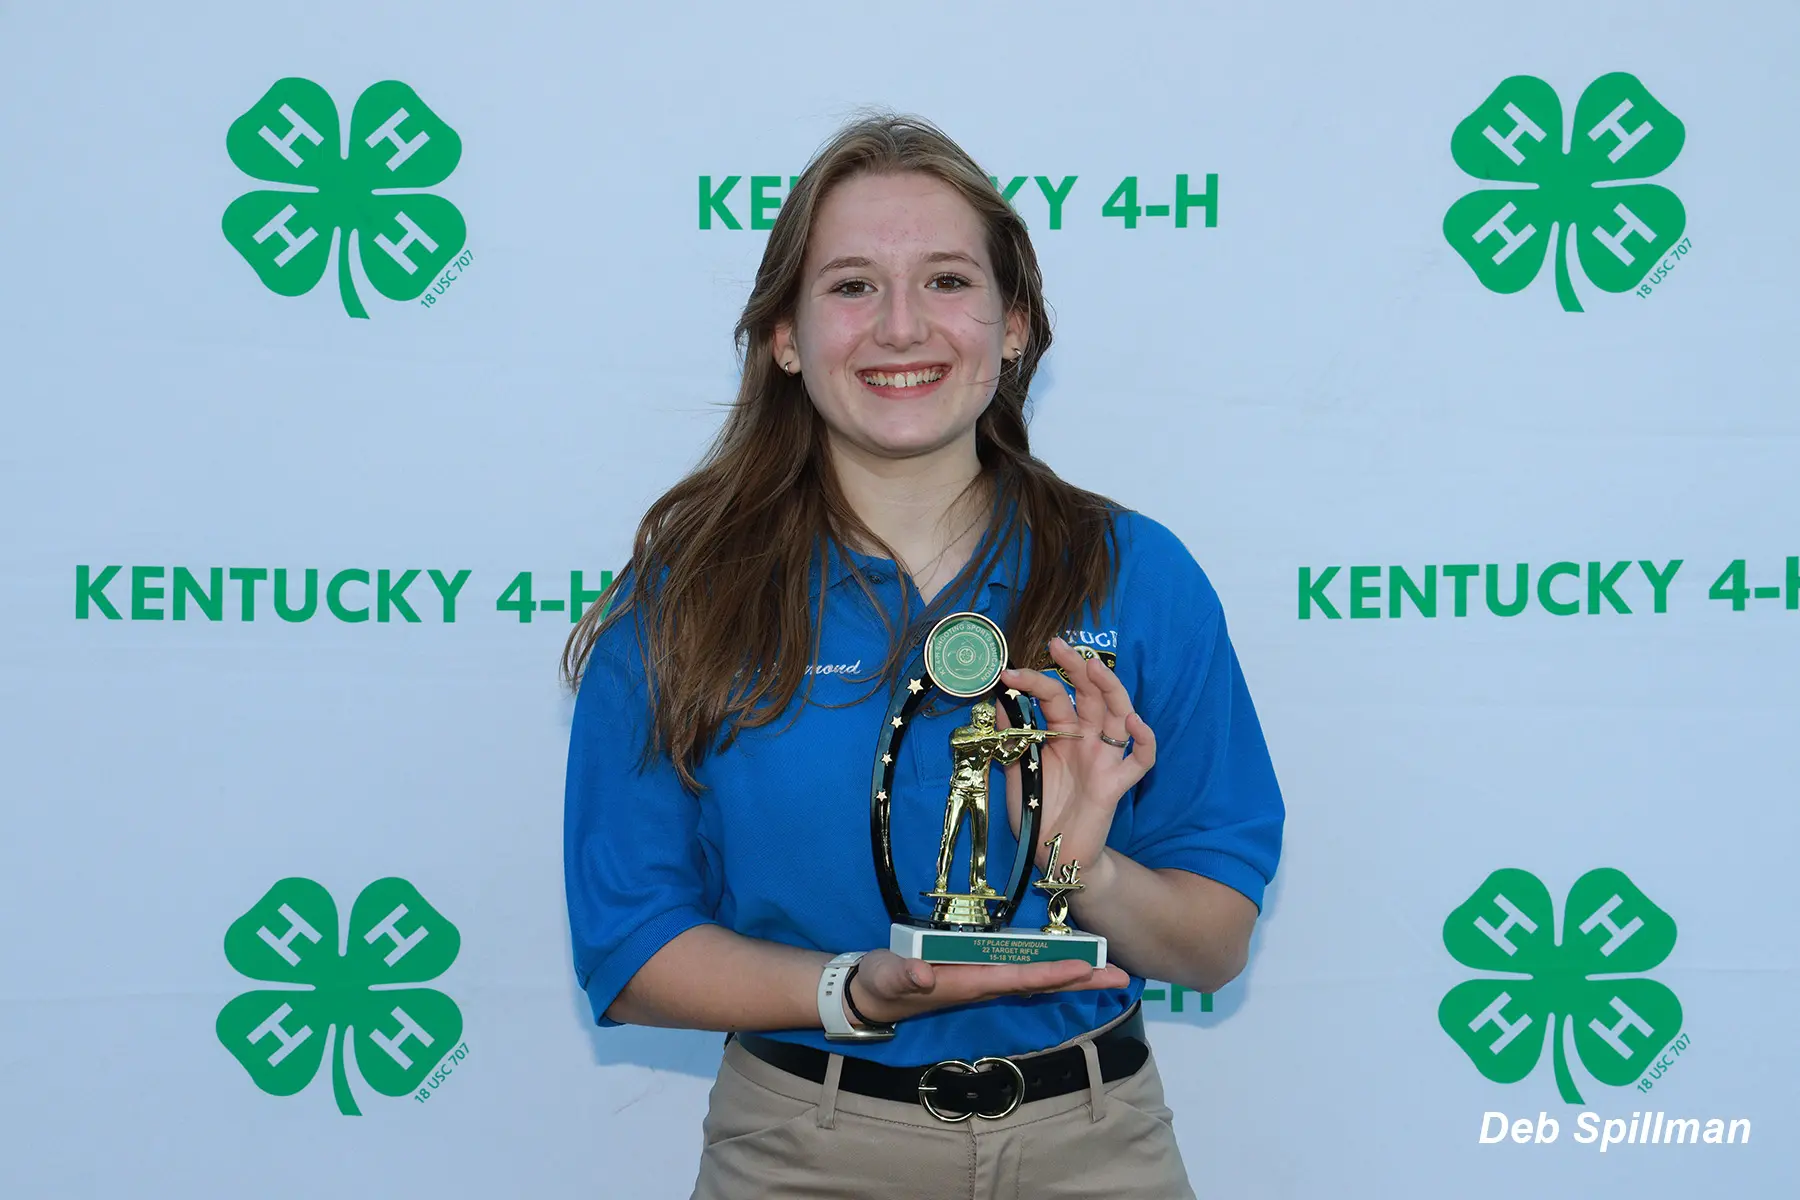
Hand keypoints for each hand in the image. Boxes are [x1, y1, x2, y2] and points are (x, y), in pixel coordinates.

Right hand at [846, 948, 1129, 1025]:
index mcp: (968, 983)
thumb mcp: (885, 976)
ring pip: (1037, 979)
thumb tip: (922, 975)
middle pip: (1040, 983)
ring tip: (1109, 971)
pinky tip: (1071, 964)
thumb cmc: (880, 984)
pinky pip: (1023, 972)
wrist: (871, 996)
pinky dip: (1052, 968)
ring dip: (1074, 976)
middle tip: (1121, 975)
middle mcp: (984, 985)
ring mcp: (984, 981)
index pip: (1018, 978)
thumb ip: (901, 975)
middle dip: (1081, 980)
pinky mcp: (978, 973)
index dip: (1051, 973)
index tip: (1085, 968)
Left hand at [998, 637, 1155, 879]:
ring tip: (1094, 668)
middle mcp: (1086, 741)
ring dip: (1110, 690)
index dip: (1034, 682)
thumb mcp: (1015, 771)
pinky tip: (1135, 723)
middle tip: (1059, 644)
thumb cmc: (1036, 813)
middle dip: (1077, 668)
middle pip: (1091, 695)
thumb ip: (1009, 739)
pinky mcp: (1115, 786)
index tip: (1007, 674)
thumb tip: (998, 701)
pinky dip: (1144, 741)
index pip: (1055, 697)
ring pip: (1118, 716)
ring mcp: (1103, 761)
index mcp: (1062, 735)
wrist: (1051, 856)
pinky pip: (1139, 761)